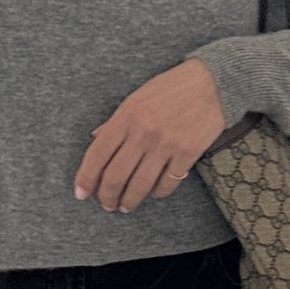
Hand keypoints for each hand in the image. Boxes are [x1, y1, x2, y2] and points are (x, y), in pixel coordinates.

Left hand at [75, 59, 226, 212]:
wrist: (208, 82)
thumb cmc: (169, 89)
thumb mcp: (135, 98)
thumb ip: (115, 121)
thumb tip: (96, 138)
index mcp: (126, 116)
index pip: (97, 155)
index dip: (86, 178)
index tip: (81, 193)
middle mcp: (143, 132)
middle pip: (116, 176)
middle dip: (107, 197)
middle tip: (107, 204)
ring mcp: (166, 144)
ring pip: (140, 186)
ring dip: (130, 201)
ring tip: (126, 206)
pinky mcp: (187, 153)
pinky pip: (166, 184)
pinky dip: (157, 193)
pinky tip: (153, 192)